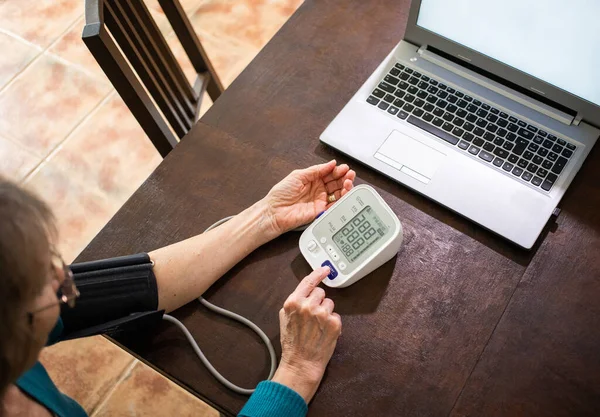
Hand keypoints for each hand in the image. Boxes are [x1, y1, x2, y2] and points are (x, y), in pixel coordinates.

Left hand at [263, 160, 355, 236]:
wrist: (274, 211)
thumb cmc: (281, 194)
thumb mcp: (298, 175)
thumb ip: (316, 170)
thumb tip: (330, 163)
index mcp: (312, 180)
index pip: (329, 173)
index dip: (337, 170)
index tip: (343, 167)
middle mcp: (318, 190)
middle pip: (336, 182)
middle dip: (344, 177)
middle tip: (349, 174)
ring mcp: (320, 200)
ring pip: (338, 193)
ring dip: (345, 187)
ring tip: (348, 182)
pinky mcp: (321, 211)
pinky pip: (335, 205)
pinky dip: (342, 199)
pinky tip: (345, 192)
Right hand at [271, 267, 341, 402]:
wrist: (301, 362)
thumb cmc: (292, 342)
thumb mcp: (284, 317)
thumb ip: (294, 302)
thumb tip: (305, 290)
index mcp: (293, 302)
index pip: (308, 281)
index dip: (318, 273)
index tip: (326, 269)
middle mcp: (307, 305)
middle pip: (321, 292)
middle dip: (319, 301)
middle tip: (313, 316)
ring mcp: (322, 314)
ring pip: (330, 303)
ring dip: (326, 312)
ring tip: (318, 326)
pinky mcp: (334, 323)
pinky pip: (336, 315)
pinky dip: (332, 323)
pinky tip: (324, 332)